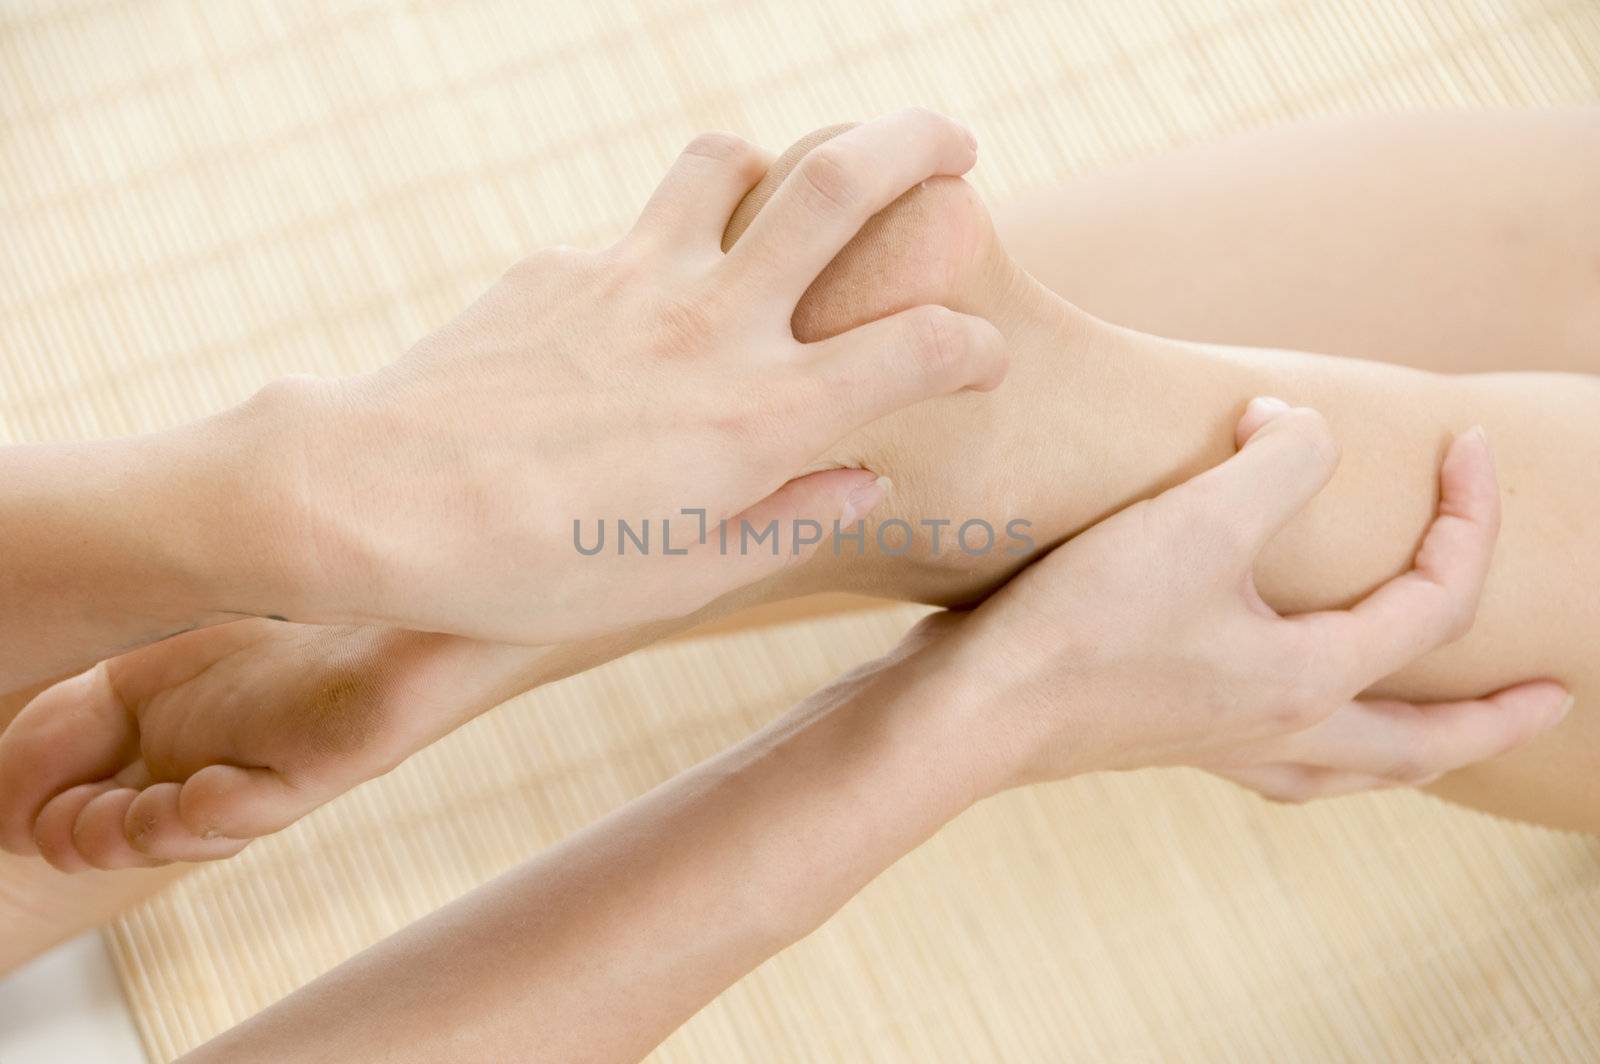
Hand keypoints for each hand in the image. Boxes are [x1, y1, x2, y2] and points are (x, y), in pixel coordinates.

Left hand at [237, 108, 1004, 643]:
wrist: (378, 502)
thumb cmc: (535, 569)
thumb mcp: (684, 578)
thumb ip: (792, 521)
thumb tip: (864, 477)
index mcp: (764, 417)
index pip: (922, 349)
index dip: (976, 348)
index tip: (984, 357)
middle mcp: (714, 324)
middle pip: (842, 184)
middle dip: (918, 144)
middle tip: (955, 144)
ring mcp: (634, 278)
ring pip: (728, 161)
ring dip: (773, 162)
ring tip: (781, 190)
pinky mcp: (561, 267)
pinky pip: (632, 233)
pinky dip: (664, 249)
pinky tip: (638, 309)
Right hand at [914, 398, 1569, 801]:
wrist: (972, 713)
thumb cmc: (1082, 627)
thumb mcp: (1196, 519)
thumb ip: (1278, 459)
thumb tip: (1296, 429)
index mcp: (1310, 682)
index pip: (1433, 601)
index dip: (1469, 519)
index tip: (1464, 446)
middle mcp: (1280, 731)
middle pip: (1421, 742)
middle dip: (1496, 720)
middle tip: (1555, 698)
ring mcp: (1220, 746)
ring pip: (1351, 768)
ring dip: (1412, 750)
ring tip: (1435, 738)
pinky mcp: (1165, 740)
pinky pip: (1281, 762)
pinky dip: (1319, 749)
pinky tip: (1287, 725)